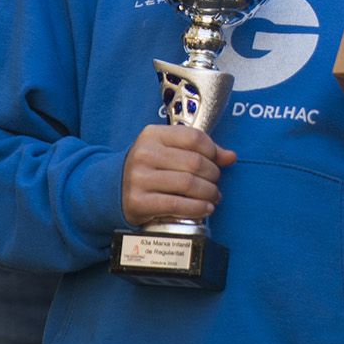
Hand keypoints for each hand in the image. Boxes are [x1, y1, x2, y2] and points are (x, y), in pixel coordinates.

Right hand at [121, 125, 235, 225]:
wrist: (113, 189)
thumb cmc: (149, 168)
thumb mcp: (168, 151)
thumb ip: (199, 150)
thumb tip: (230, 156)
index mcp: (152, 135)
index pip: (194, 137)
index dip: (213, 151)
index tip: (218, 162)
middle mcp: (144, 154)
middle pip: (194, 162)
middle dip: (213, 175)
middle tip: (216, 184)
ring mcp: (139, 178)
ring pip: (188, 184)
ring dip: (208, 193)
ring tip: (213, 197)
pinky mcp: (138, 202)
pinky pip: (177, 205)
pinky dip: (197, 208)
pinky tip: (205, 208)